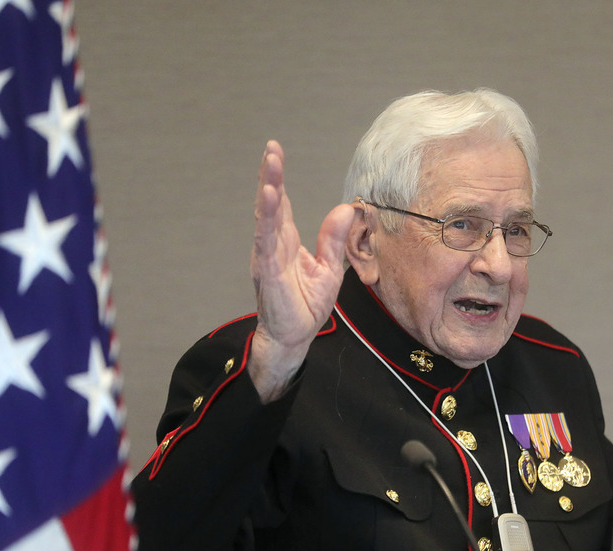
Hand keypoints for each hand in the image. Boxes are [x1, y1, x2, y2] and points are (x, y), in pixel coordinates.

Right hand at [247, 141, 359, 401]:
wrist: (293, 338)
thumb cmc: (306, 306)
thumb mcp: (330, 268)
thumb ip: (333, 239)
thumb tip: (346, 209)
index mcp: (286, 243)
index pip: (282, 205)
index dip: (278, 180)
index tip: (275, 152)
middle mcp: (273, 245)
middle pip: (271, 204)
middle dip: (270, 175)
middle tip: (271, 148)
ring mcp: (267, 257)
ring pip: (266, 217)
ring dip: (268, 189)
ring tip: (270, 164)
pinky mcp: (268, 271)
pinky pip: (266, 240)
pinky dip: (266, 218)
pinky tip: (268, 197)